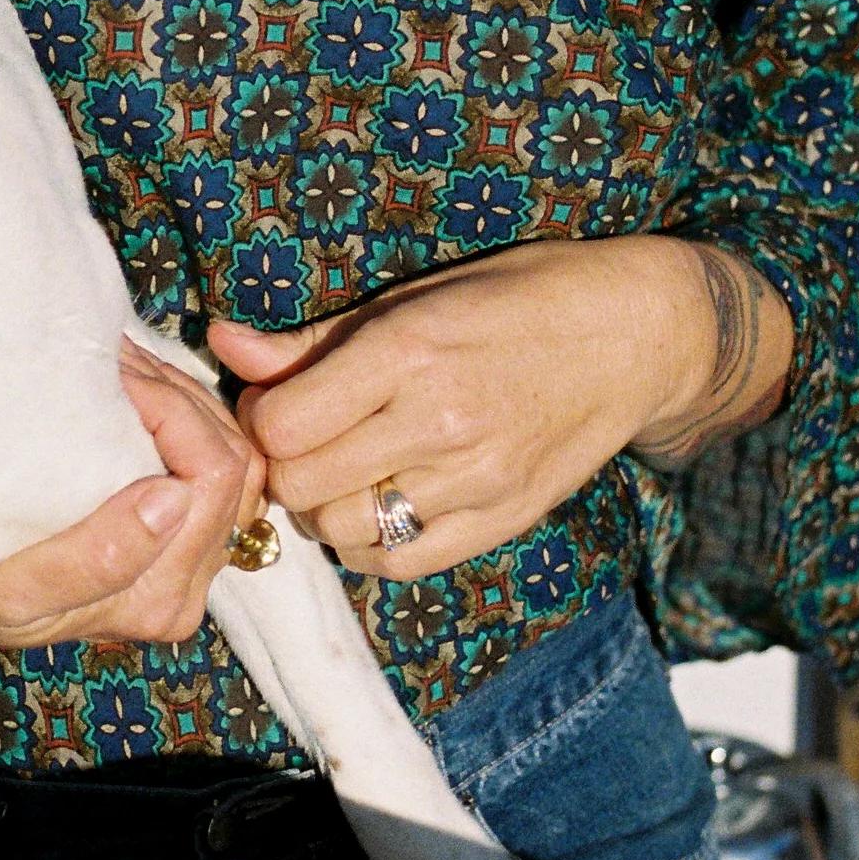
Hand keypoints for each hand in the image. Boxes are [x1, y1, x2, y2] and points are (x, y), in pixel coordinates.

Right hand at [0, 342, 261, 652]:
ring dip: (183, 398)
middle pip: (232, 461)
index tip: (109, 375)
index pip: (211, 477)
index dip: (169, 408)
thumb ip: (93, 559)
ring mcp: (192, 557)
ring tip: (118, 369)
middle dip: (177, 395)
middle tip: (111, 362)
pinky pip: (219, 456)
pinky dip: (187, 412)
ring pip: (233, 452)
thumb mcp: (10, 589)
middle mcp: (187, 583)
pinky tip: (137, 389)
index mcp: (157, 596)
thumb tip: (170, 500)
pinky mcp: (185, 530)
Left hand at [207, 236, 788, 580]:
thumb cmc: (519, 298)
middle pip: (301, 485)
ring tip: (347, 468)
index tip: (280, 399)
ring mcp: (474, 482)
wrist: (634, 335)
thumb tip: (223, 344)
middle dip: (285, 465)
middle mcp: (439, 423)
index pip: (283, 426)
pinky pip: (398, 562)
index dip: (262, 417)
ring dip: (324, 506)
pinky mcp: (502, 521)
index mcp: (410, 352)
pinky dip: (371, 541)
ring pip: (340, 531)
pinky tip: (382, 502)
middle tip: (307, 438)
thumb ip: (313, 338)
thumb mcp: (414, 297)